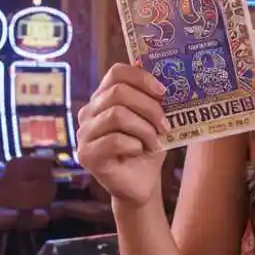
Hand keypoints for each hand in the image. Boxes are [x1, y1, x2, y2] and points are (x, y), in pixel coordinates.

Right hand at [77, 63, 168, 207]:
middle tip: (164, 124)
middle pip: (118, 92)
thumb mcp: (155, 119)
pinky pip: (114, 140)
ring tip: (154, 141)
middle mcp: (90, 112)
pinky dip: (135, 145)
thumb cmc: (148, 146)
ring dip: (144, 129)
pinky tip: (139, 151)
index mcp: (105, 97)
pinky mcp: (86, 155)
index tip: (163, 92)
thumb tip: (169, 81)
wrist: (142, 182)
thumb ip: (155, 100)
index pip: (117, 72)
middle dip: (149, 107)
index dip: (142, 78)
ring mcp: (84, 133)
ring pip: (117, 115)